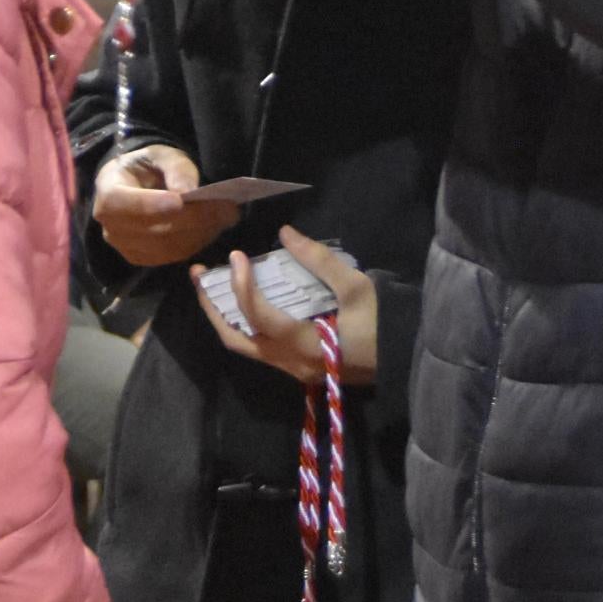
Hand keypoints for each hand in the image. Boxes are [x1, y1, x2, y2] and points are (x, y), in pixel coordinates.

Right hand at [92, 145, 239, 268]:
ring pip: (166, 247)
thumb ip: (175, 169)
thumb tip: (187, 191)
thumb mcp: (162, 155)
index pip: (121, 204)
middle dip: (193, 219)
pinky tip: (213, 228)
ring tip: (227, 217)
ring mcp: (124, 246)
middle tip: (227, 208)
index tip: (180, 201)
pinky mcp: (141, 258)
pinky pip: (171, 256)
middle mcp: (110, 226)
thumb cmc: (147, 167)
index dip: (149, 204)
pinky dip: (196, 243)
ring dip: (200, 233)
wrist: (136, 186)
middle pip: (152, 229)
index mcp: (107, 192)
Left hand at [191, 225, 378, 385]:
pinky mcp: (296, 366)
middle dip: (212, 306)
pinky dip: (243, 322)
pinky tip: (242, 299)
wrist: (403, 360)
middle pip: (235, 339)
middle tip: (199, 274)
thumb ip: (319, 260)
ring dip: (224, 315)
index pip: (258, 316)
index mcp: (304, 345)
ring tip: (212, 284)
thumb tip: (286, 233)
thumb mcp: (355, 287)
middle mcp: (289, 363)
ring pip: (243, 345)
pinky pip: (257, 346)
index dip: (242, 285)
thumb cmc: (383, 324)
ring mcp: (291, 369)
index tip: (238, 255)